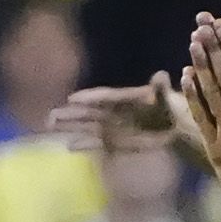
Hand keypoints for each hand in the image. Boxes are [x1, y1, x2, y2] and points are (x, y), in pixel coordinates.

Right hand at [48, 73, 206, 164]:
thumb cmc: (167, 108)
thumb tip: (161, 75)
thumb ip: (160, 89)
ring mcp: (110, 127)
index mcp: (122, 99)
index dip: (88, 98)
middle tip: (51, 115)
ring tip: (49, 125)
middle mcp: (111, 112)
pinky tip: (68, 146)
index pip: (102, 97)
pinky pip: (96, 143)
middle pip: (88, 112)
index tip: (72, 99)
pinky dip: (83, 145)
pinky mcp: (113, 143)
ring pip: (86, 126)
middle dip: (70, 114)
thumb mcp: (166, 98)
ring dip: (70, 127)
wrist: (171, 126)